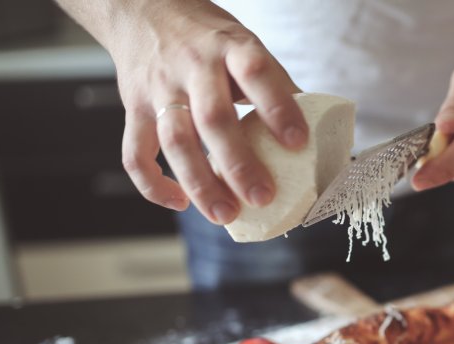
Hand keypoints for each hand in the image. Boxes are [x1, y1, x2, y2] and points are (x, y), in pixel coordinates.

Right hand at [112, 1, 306, 223]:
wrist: (144, 8)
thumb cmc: (209, 39)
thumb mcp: (246, 46)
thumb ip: (275, 84)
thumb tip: (320, 131)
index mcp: (230, 48)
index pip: (256, 73)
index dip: (278, 109)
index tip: (298, 143)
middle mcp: (193, 67)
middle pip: (213, 118)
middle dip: (239, 164)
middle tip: (263, 197)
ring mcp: (159, 89)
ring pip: (175, 141)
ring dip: (200, 183)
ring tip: (226, 214)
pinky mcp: (134, 108)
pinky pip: (135, 153)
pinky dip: (154, 184)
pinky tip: (180, 203)